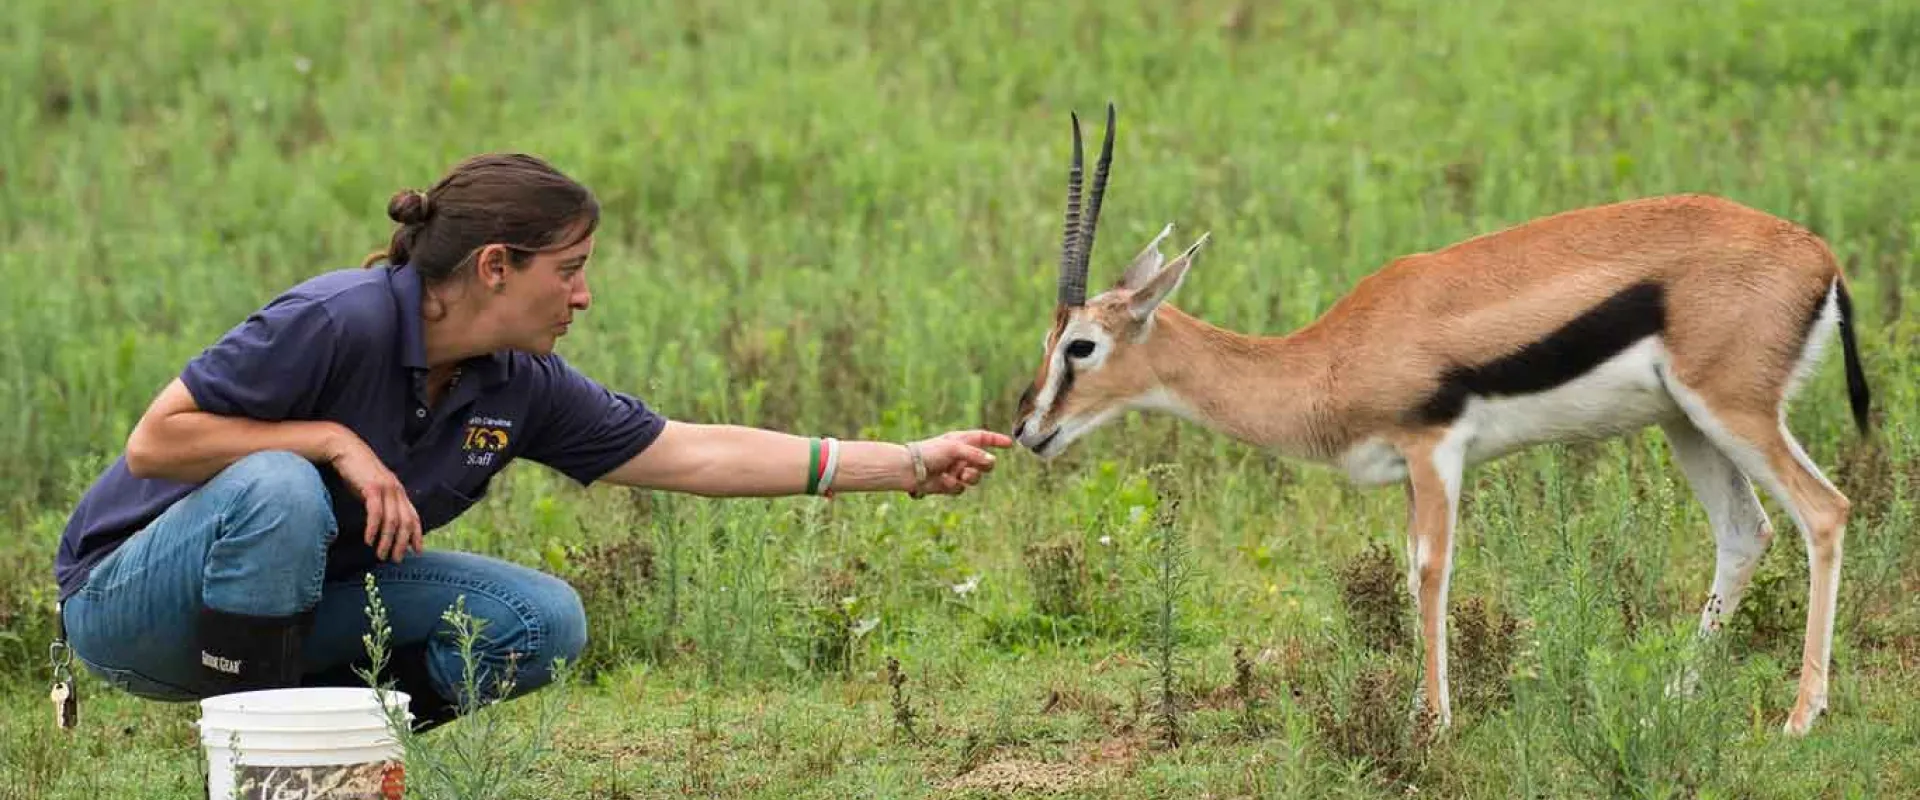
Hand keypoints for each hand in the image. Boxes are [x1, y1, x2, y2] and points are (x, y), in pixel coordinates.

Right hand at [325, 430, 422, 562]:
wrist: (345, 449)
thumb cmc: (357, 472)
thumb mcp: (374, 490)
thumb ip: (382, 505)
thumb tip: (385, 524)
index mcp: (399, 492)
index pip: (414, 516)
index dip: (417, 535)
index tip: (417, 551)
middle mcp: (397, 490)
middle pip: (406, 522)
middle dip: (402, 543)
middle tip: (396, 559)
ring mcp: (386, 488)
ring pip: (392, 520)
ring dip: (387, 540)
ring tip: (381, 555)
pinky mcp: (372, 487)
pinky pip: (376, 512)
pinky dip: (373, 528)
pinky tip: (368, 540)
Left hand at [905, 430, 1014, 496]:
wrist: (909, 470)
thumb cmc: (929, 453)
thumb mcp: (954, 448)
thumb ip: (975, 454)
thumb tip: (992, 462)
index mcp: (960, 441)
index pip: (983, 438)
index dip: (996, 440)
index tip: (1009, 444)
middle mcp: (960, 456)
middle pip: (985, 462)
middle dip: (985, 465)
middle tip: (983, 465)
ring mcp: (955, 471)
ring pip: (975, 478)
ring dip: (970, 477)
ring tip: (960, 474)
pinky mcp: (949, 485)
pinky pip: (960, 488)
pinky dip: (953, 485)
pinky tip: (942, 481)